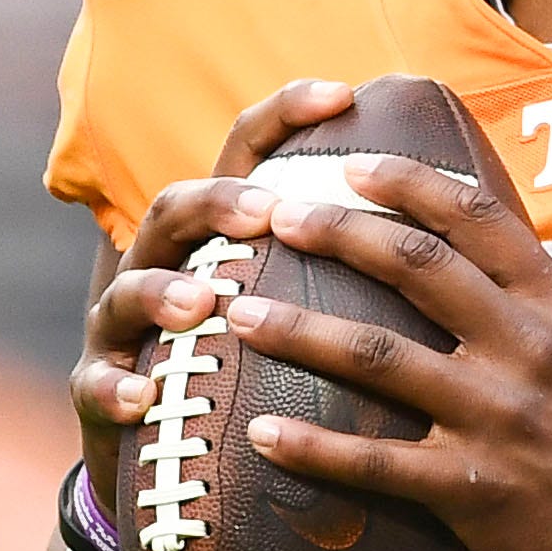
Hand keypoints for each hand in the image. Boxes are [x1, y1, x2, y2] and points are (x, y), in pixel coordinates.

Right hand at [68, 80, 360, 484]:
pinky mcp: (99, 392)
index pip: (246, 156)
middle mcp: (163, 267)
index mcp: (218, 236)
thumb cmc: (257, 368)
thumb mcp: (296, 304)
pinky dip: (116, 387)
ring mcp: (123, 327)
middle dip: (218, 203)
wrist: (170, 455)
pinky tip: (143, 396)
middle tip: (265, 211)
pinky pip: (97, 385)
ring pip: (127, 291)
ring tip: (202, 303)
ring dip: (162, 291)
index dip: (286, 116)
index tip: (342, 95)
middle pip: (177, 209)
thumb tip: (454, 213)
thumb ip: (352, 260)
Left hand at [221, 149, 551, 550]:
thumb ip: (534, 302)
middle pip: (415, 267)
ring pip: (378, 355)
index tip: (348, 163)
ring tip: (238, 314)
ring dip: (297, 329)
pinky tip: (261, 433)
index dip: (406, 182)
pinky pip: (375, 462)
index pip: (477, 219)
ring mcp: (500, 417)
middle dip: (334, 231)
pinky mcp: (475, 488)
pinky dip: (311, 447)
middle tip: (272, 216)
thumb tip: (472, 251)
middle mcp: (530, 349)